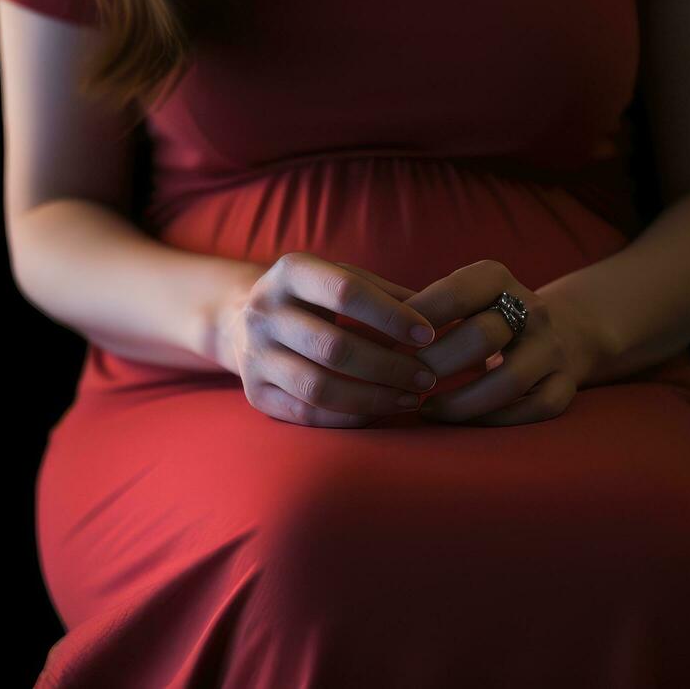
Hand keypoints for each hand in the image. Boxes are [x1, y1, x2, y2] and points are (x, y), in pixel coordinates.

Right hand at [224, 252, 441, 427]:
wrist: (246, 320)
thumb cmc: (315, 298)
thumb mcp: (344, 278)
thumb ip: (388, 294)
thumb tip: (443, 314)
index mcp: (289, 272)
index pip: (345, 293)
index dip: (391, 316)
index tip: (428, 335)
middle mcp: (264, 312)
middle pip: (334, 347)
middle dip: (389, 367)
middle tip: (427, 377)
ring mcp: (254, 355)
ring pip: (320, 387)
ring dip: (374, 398)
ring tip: (410, 399)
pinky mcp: (255, 393)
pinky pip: (307, 415)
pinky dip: (349, 418)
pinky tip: (380, 413)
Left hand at [404, 260, 609, 425]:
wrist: (556, 331)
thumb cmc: (478, 315)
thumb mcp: (457, 297)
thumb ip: (417, 309)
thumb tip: (358, 329)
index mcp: (497, 278)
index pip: (457, 292)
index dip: (417, 319)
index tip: (384, 343)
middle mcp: (532, 309)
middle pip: (484, 336)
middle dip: (436, 362)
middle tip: (401, 379)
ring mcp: (553, 348)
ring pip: (510, 379)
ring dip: (460, 400)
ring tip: (423, 407)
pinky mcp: (567, 384)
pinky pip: (534, 409)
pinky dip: (492, 420)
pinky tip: (459, 421)